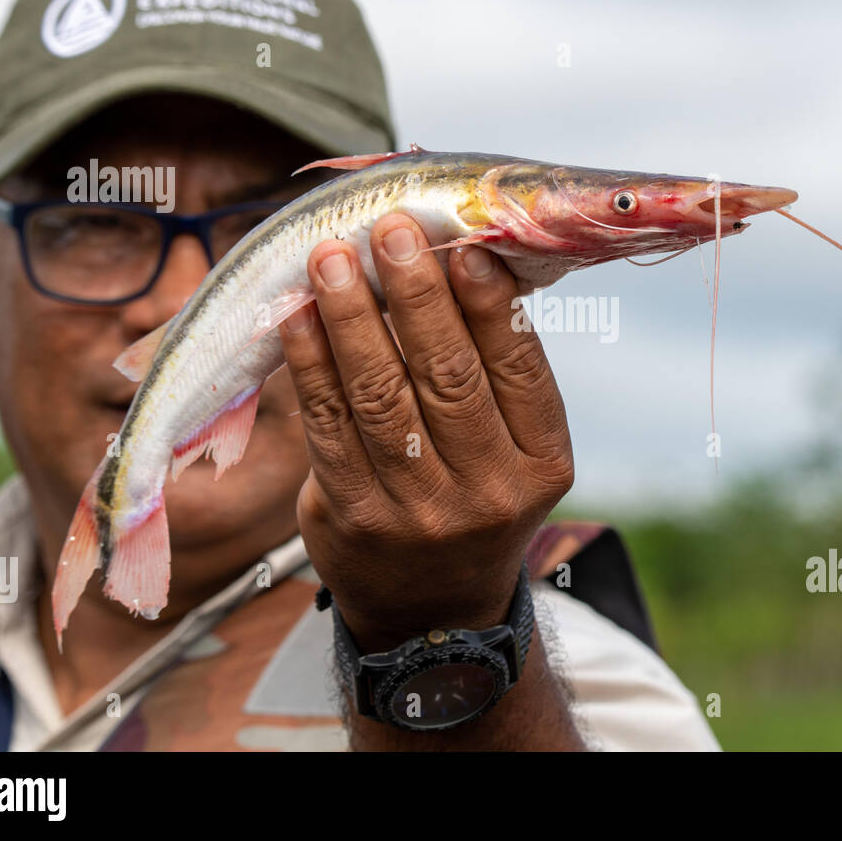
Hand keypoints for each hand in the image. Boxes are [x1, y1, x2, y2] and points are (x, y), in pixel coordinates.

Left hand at [278, 213, 574, 653]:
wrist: (432, 609)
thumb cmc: (474, 497)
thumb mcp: (513, 450)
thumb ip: (491, 373)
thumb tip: (452, 261)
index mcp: (543, 463)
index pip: (519, 369)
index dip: (490, 304)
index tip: (464, 247)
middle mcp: (490, 491)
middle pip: (448, 376)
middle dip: (414, 294)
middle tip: (388, 231)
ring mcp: (420, 512)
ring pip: (381, 396)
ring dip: (350, 319)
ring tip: (330, 260)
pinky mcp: (354, 519)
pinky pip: (328, 427)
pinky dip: (309, 364)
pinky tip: (298, 318)